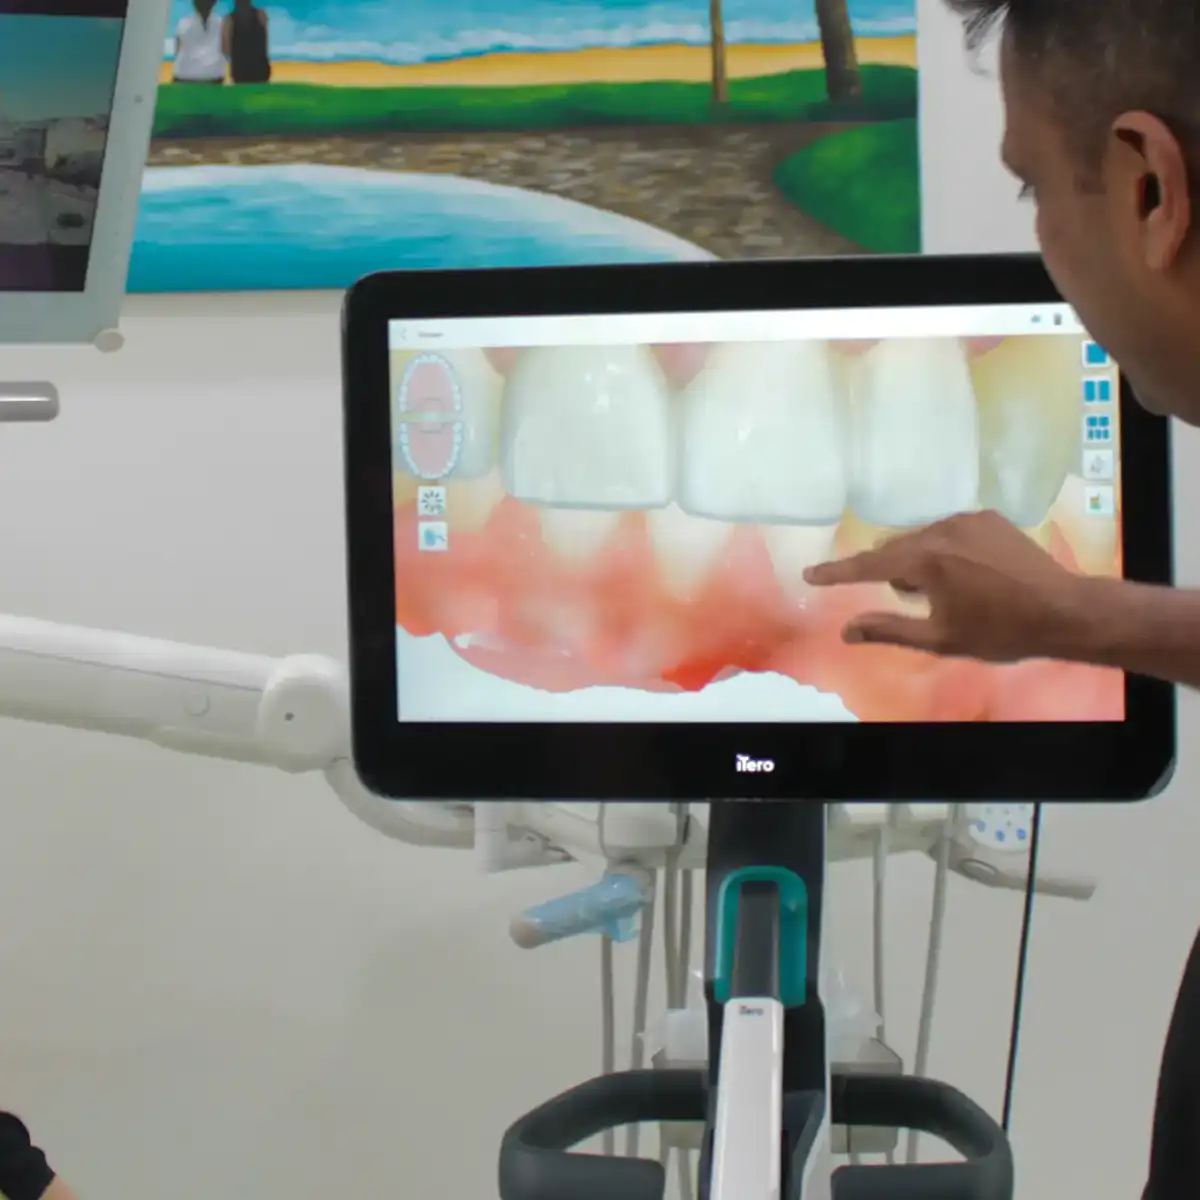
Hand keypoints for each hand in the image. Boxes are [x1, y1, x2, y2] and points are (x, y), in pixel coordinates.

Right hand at [803, 510, 1088, 661]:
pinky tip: (968, 574)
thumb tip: (846, 630)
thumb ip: (888, 630)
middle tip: (915, 602)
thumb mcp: (940, 639)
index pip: (866, 565)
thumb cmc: (1000, 631)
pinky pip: (948, 531)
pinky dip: (944, 550)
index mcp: (925, 561)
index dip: (835, 572)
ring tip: (946, 592)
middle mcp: (940, 531)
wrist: (1064, 610)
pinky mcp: (987, 518)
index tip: (809, 574)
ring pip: (920, 538)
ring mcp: (966, 520)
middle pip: (894, 549)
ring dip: (918, 562)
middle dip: (891, 574)